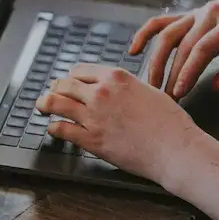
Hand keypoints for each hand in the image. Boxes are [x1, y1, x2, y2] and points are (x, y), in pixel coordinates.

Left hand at [39, 64, 218, 185]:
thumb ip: (126, 87)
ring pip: (54, 102)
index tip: (69, 83)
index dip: (71, 77)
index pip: (79, 70)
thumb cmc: (170, 123)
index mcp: (116, 77)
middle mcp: (101, 93)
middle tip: (52, 94)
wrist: (176, 149)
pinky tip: (54, 129)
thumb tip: (114, 87)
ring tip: (42, 107)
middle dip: (55, 89)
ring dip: (44, 104)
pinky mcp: (90, 139)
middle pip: (63, 84)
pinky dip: (53, 128)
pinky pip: (60, 128)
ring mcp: (93, 116)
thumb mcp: (149, 91)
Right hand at [131, 0, 218, 99]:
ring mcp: (195, 12)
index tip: (179, 93)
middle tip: (166, 98)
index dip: (189, 71)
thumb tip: (215, 86)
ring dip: (156, 61)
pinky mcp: (185, 15)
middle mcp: (210, 12)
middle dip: (171, 73)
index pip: (203, 48)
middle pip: (182, 44)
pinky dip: (144, 34)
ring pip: (166, 34)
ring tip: (152, 85)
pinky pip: (159, 23)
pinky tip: (133, 51)